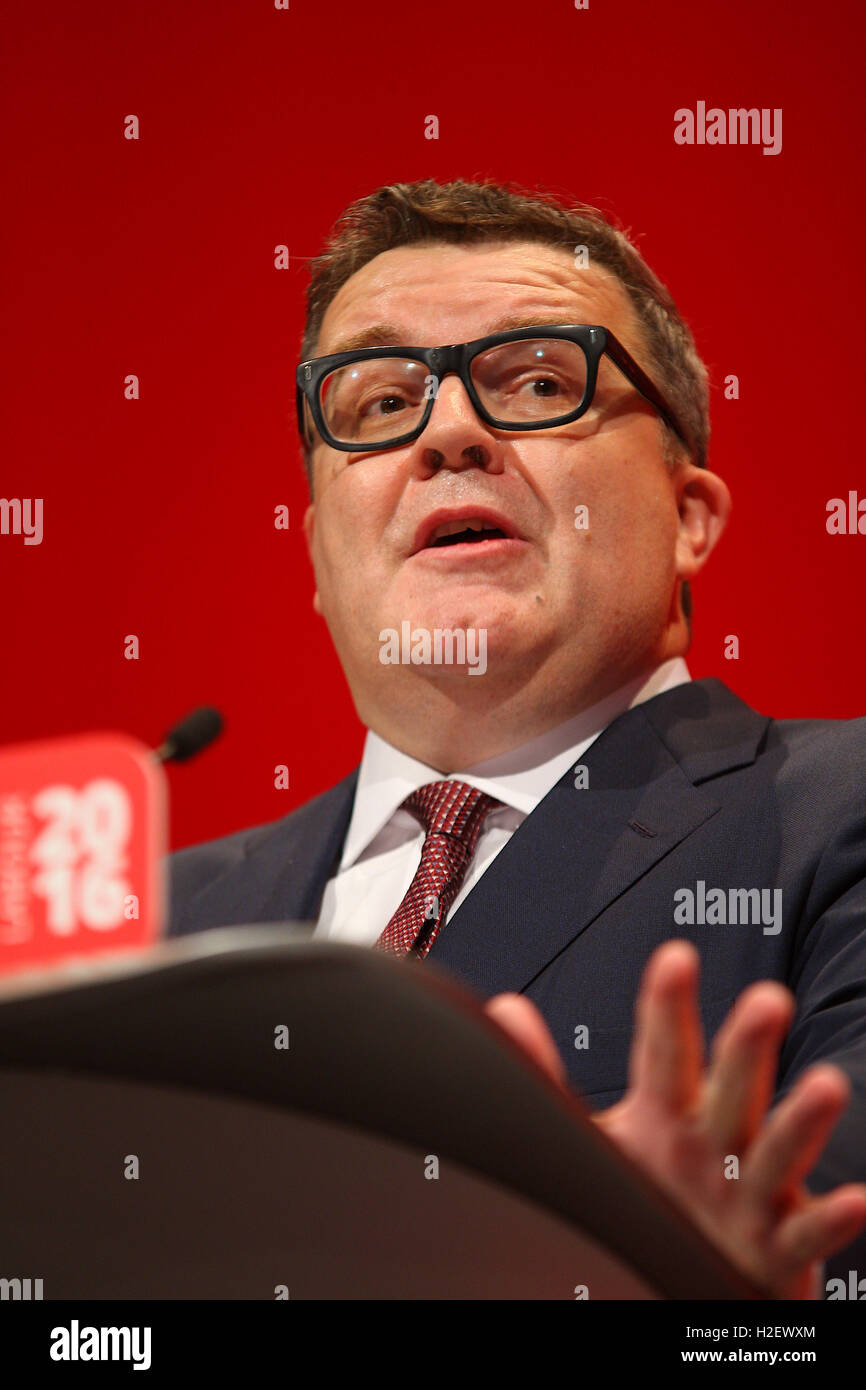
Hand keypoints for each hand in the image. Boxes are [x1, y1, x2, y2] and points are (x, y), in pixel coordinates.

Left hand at [484, 940, 865, 1297]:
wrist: (677, 1274)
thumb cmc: (644, 1194)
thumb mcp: (595, 1134)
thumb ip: (547, 1076)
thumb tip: (507, 1012)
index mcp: (666, 1113)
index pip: (665, 1051)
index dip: (668, 1006)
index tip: (676, 957)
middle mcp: (713, 1143)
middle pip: (730, 1088)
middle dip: (747, 1047)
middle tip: (767, 1000)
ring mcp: (748, 1193)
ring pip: (777, 1151)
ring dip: (803, 1121)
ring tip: (827, 1085)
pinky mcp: (775, 1250)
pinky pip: (804, 1233)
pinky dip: (828, 1220)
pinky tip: (852, 1201)